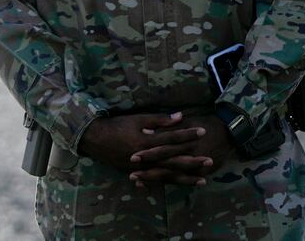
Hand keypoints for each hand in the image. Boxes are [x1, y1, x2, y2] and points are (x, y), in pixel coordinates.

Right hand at [79, 113, 227, 186]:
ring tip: (202, 180)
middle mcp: (147, 157)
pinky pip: (155, 181)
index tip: (202, 131)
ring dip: (186, 178)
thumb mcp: (136, 120)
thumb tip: (178, 117)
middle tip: (210, 161)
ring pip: (167, 175)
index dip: (187, 134)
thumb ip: (158, 120)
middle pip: (173, 160)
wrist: (94, 138)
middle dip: (193, 161)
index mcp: (147, 142)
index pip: (172, 138)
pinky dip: (166, 184)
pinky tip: (178, 188)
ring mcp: (142, 168)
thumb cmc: (115, 126)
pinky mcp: (136, 173)